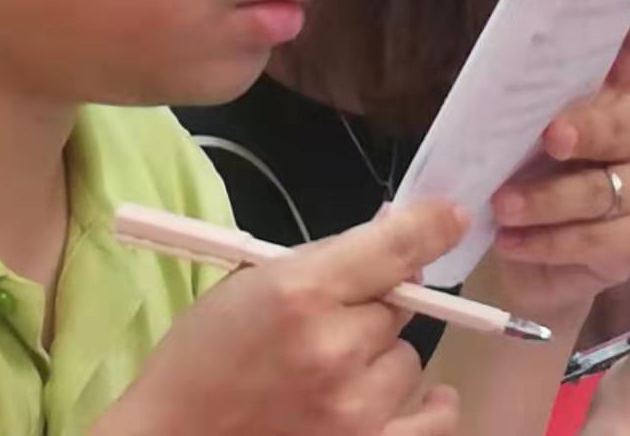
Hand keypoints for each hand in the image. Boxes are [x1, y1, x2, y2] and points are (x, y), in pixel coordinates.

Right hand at [97, 202, 465, 435]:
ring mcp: (355, 409)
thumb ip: (320, 261)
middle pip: (399, 305)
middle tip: (330, 322)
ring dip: (380, 358)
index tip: (454, 215)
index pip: (392, 248)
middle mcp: (336, 347)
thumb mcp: (249, 283)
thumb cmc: (202, 355)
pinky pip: (432, 419)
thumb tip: (390, 229)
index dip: (429, 226)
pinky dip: (426, 404)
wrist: (175, 435)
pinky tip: (415, 396)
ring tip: (334, 371)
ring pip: (409, 359)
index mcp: (301, 292)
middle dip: (370, 306)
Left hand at [480, 0, 629, 316]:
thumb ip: (516, 107)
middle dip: (582, 130)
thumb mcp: (512, 138)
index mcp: (612, 97)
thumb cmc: (525, 181)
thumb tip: (489, 78)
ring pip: (599, 189)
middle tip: (549, 138)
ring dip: (546, 198)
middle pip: (618, 124)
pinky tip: (511, 242)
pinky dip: (546, 242)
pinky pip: (593, 240)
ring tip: (503, 206)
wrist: (539, 264)